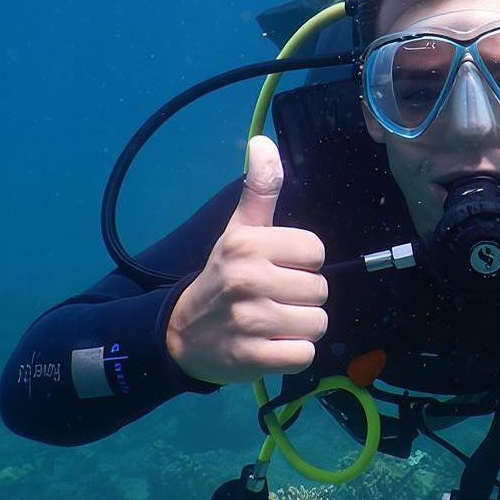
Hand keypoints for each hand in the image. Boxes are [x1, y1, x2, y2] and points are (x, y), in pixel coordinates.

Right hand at [166, 135, 327, 384]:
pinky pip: (305, 355)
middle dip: (302, 298)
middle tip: (271, 300)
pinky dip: (293, 354)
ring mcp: (250, 321)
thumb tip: (263, 140)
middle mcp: (248, 279)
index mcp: (248, 244)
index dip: (303, 263)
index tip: (277, 269)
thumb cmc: (222, 277)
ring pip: (318, 323)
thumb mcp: (238, 231)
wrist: (180, 334)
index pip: (316, 251)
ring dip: (300, 328)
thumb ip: (259, 189)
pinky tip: (269, 346)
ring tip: (272, 324)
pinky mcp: (254, 359)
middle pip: (320, 290)